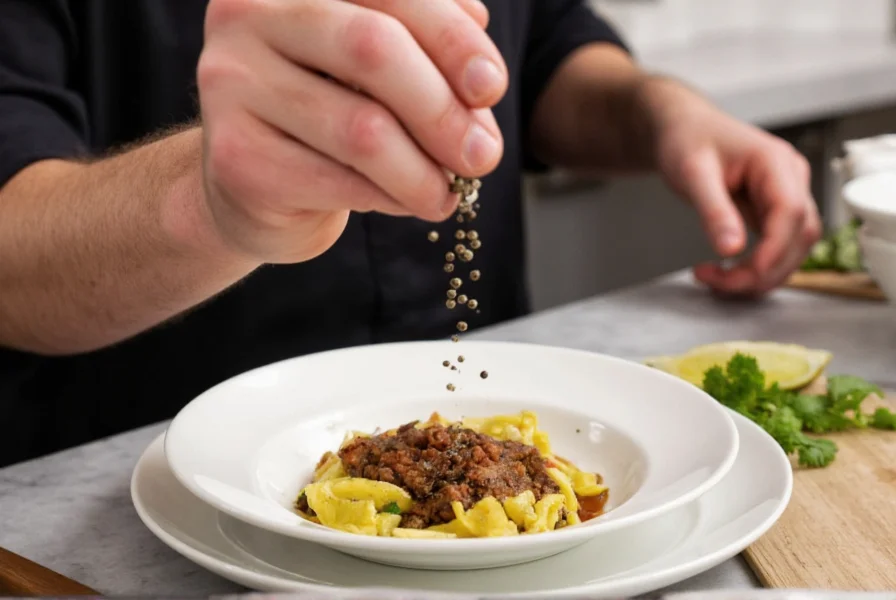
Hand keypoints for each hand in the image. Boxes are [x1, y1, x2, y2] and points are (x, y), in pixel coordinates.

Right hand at [197, 0, 506, 262]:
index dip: (451, 38)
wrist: (252, 187)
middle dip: (442, 109)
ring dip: (423, 171)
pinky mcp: (236, 155)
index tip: (490, 88)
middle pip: (374, 49)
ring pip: (362, 129)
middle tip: (481, 156)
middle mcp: (249, 16)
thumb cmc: (325, 118)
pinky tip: (408, 203)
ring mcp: (232, 84)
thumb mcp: (376, 73)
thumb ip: (426, 56)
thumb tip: (482, 77)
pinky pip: (340, 180)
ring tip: (447, 193)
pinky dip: (392, 197)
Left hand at [637, 78, 821, 295]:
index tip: (745, 274)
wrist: (681, 128)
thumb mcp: (692, 173)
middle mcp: (789, 179)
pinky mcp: (771, 210)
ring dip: (762, 274)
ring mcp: (784, 195)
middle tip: (718, 282)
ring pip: (793, 247)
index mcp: (776, 162)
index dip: (774, 250)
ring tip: (717, 280)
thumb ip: (713, 211)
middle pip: (799, 237)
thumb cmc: (686, 138)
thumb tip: (731, 249)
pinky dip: (757, 266)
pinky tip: (728, 274)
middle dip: (764, 269)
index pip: (791, 212)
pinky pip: (776, 246)